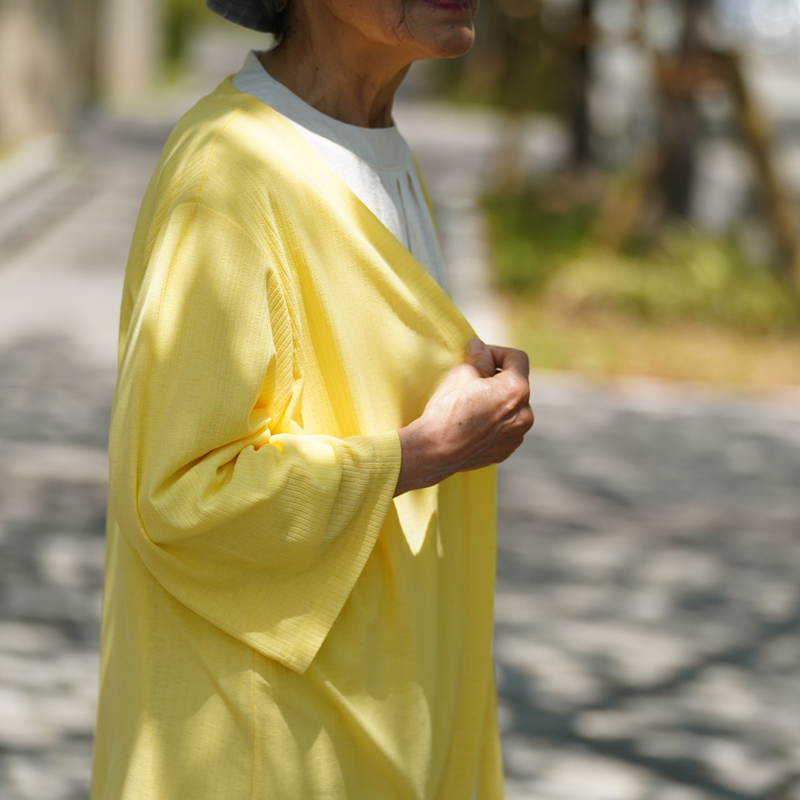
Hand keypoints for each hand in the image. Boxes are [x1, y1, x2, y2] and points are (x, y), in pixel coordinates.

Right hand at [394, 338, 533, 495]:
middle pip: (515, 384)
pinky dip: (494, 421)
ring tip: (471, 403)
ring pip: (512, 407)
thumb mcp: (461, 373)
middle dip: (497, 377)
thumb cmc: (447, 410)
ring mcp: (518, 435)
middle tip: (472, 379)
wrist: (435, 451)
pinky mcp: (507, 450)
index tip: (480, 357)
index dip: (497, 352)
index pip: (517, 358)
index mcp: (516, 390)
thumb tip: (480, 347)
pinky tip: (472, 422)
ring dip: (497, 400)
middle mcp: (525, 414)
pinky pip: (506, 428)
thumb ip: (479, 358)